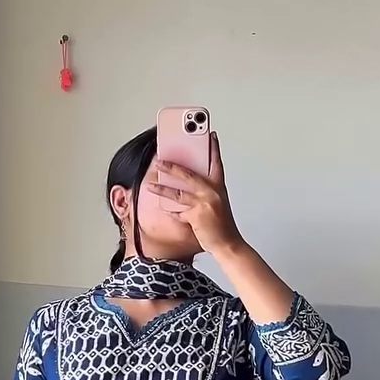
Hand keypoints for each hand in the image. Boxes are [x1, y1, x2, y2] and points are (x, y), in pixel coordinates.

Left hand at [154, 134, 243, 257]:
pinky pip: (178, 211)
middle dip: (172, 166)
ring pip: (178, 192)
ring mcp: (204, 203)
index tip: (209, 134)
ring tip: (151, 185)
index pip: (216, 163)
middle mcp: (212, 192)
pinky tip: (162, 207)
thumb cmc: (222, 226)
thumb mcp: (218, 204)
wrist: (228, 244)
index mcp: (219, 187)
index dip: (213, 148)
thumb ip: (206, 192)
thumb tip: (188, 185)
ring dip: (162, 188)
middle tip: (160, 159)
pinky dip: (170, 210)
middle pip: (189, 174)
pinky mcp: (196, 215)